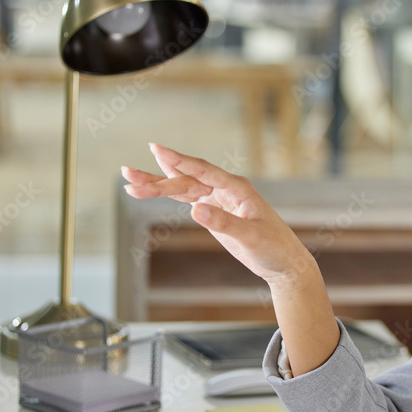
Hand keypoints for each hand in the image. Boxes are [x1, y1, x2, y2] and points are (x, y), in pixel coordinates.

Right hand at [122, 143, 311, 284]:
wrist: (283, 262)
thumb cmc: (274, 247)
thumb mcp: (250, 237)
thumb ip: (224, 224)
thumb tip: (195, 210)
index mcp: (238, 188)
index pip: (204, 170)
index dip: (180, 160)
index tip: (156, 149)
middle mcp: (227, 189)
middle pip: (187, 179)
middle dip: (158, 177)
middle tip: (128, 174)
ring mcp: (219, 199)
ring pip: (184, 187)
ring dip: (158, 184)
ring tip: (129, 181)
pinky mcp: (214, 211)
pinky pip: (188, 197)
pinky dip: (169, 193)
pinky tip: (151, 189)